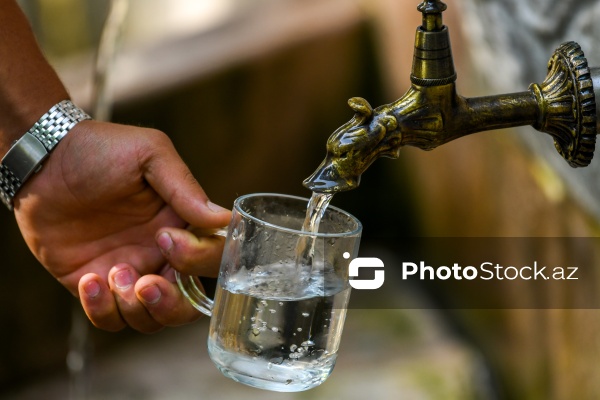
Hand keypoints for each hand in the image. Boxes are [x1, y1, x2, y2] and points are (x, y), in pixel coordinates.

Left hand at [14, 120, 230, 332]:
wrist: (42, 159)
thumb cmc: (101, 149)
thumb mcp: (149, 154)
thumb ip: (185, 188)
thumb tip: (224, 219)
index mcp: (182, 226)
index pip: (212, 259)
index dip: (197, 260)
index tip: (165, 238)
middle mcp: (161, 255)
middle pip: (187, 305)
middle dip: (170, 304)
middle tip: (145, 283)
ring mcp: (129, 272)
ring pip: (150, 319)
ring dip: (135, 307)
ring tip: (111, 272)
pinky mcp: (94, 285)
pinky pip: (109, 319)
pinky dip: (102, 310)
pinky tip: (89, 279)